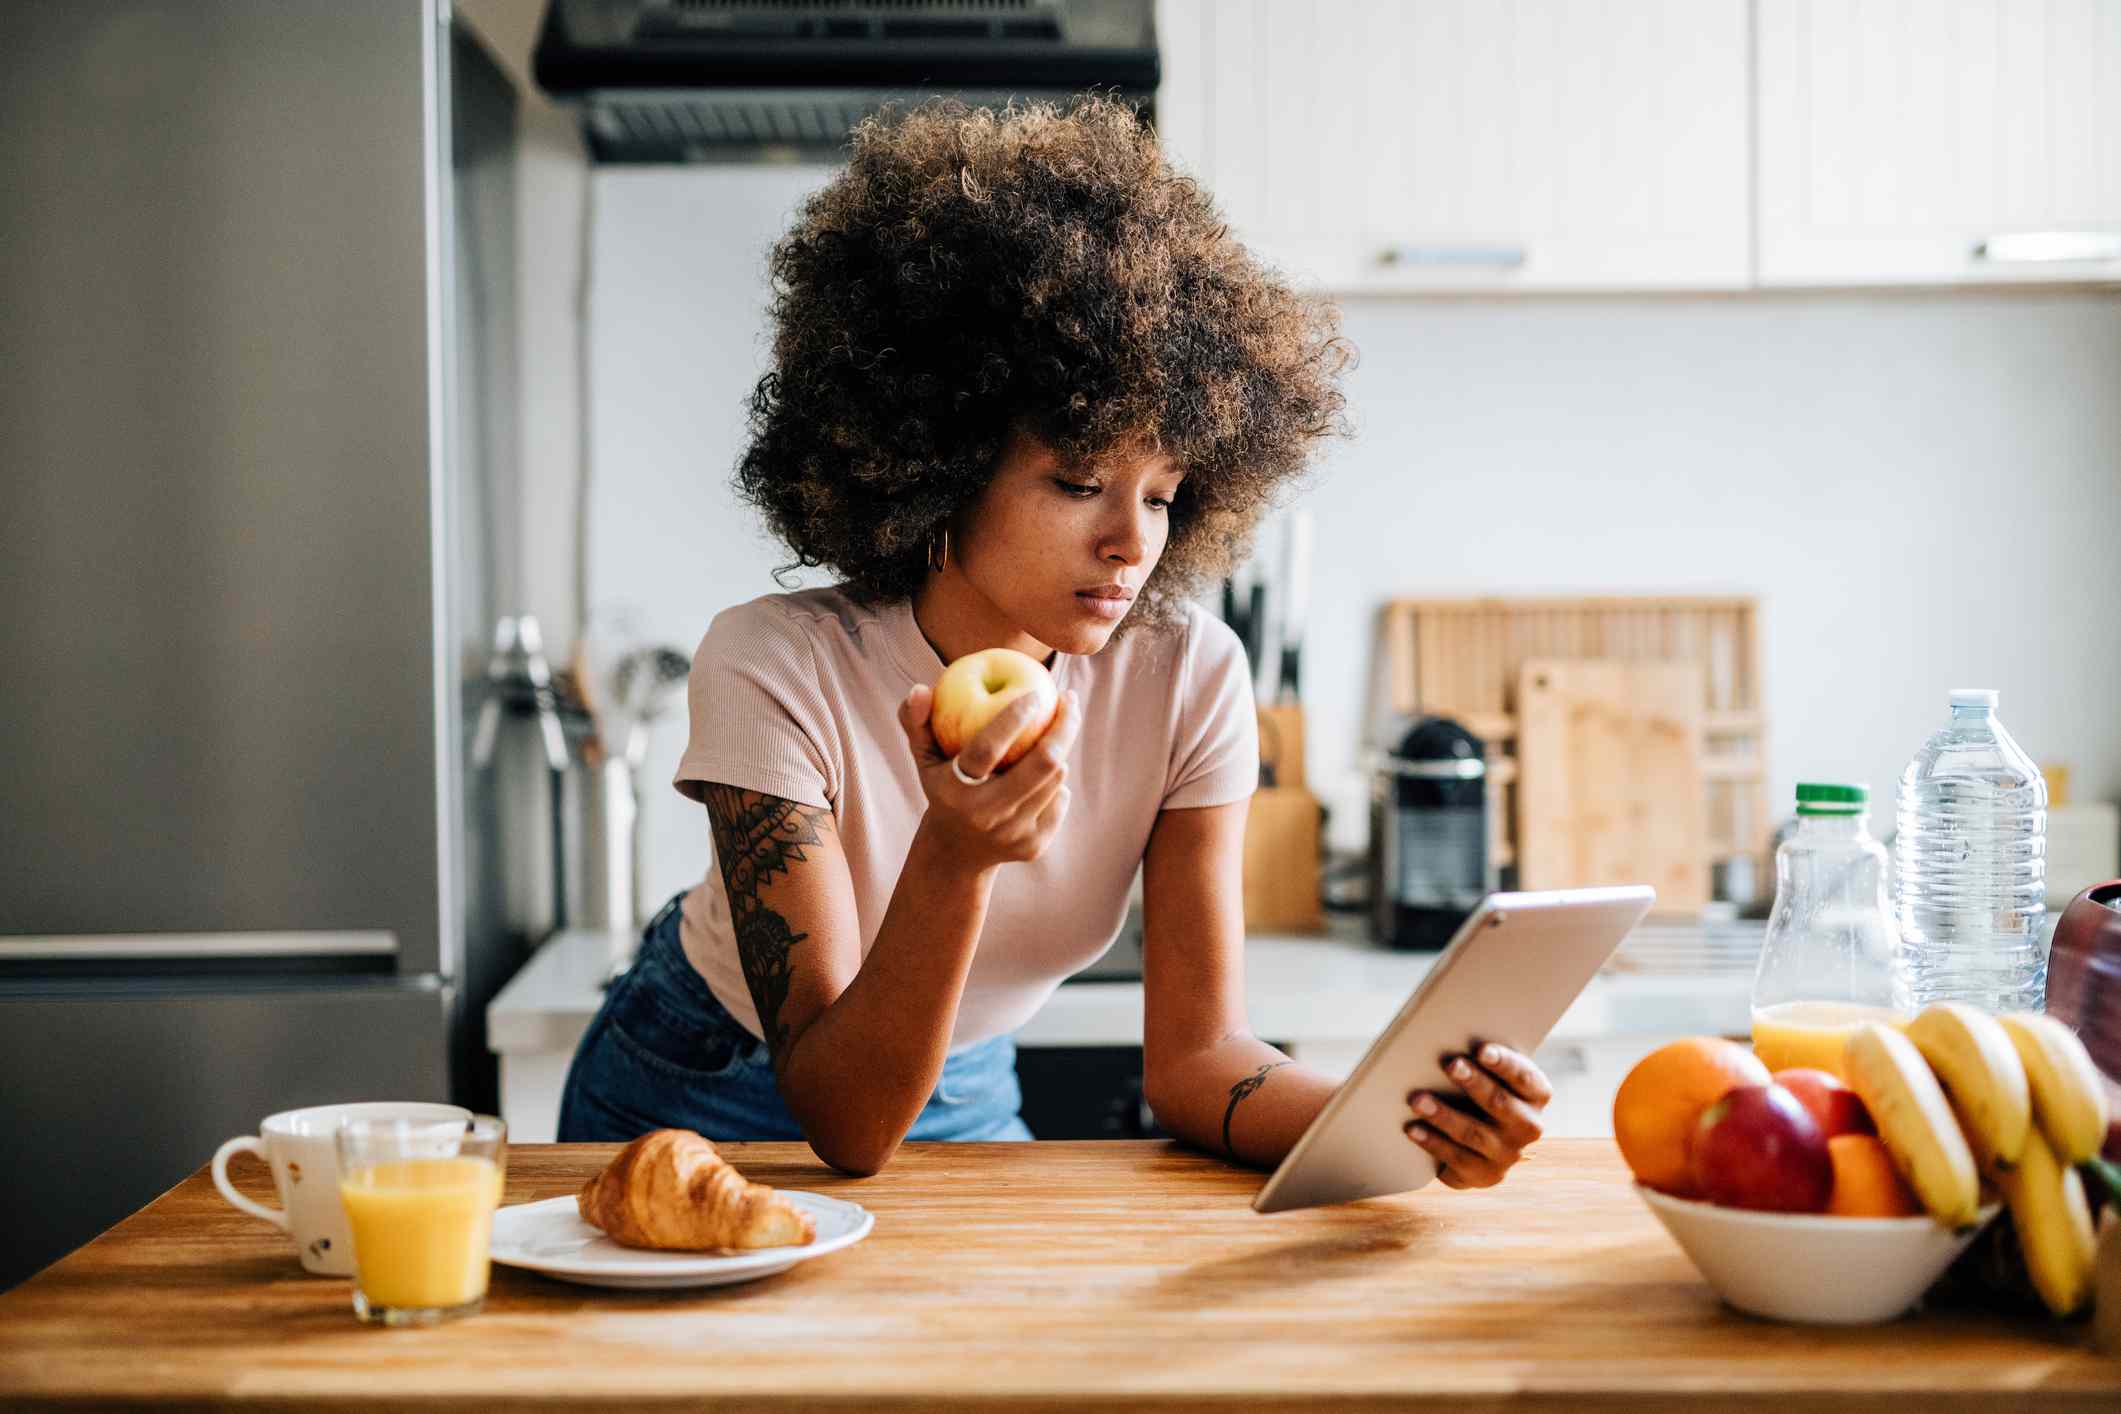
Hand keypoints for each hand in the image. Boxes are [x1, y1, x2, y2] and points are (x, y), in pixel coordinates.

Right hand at [898, 684, 1079, 869]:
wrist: (956, 852)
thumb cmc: (942, 786)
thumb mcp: (923, 756)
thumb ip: (916, 720)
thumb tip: (921, 688)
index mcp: (955, 791)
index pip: (987, 749)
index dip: (1013, 717)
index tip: (1035, 691)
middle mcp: (986, 815)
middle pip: (1041, 765)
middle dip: (1063, 726)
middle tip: (1068, 698)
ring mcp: (1013, 834)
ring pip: (1056, 780)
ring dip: (1059, 750)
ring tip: (1056, 729)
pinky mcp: (1034, 846)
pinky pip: (1061, 800)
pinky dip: (1056, 782)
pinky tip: (1047, 773)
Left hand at [1404, 1042, 1551, 1188]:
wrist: (1480, 1141)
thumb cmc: (1478, 1091)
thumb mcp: (1488, 1074)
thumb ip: (1480, 1061)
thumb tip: (1445, 1038)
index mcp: (1536, 1094)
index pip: (1525, 1077)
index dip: (1504, 1063)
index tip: (1481, 1049)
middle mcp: (1529, 1127)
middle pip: (1500, 1103)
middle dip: (1474, 1083)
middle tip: (1450, 1065)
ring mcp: (1508, 1154)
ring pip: (1474, 1133)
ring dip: (1444, 1115)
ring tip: (1417, 1099)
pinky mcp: (1486, 1175)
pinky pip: (1457, 1158)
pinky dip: (1432, 1142)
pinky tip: (1412, 1129)